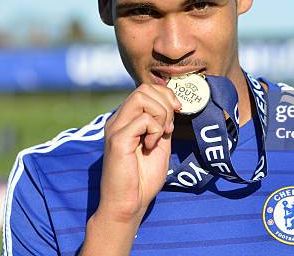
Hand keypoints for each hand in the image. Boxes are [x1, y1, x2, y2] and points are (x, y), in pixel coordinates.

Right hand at [98, 83, 180, 221]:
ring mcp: (115, 128)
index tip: (177, 112)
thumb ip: (162, 124)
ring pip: (142, 97)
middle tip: (169, 127)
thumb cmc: (143, 178)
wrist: (129, 204)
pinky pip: (143, 119)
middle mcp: (117, 120)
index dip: (166, 95)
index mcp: (126, 119)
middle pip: (143, 89)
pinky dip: (155, 130)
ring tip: (160, 135)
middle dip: (165, 103)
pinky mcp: (117, 139)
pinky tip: (151, 146)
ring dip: (160, 114)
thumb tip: (172, 105)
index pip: (145, 89)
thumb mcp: (160, 144)